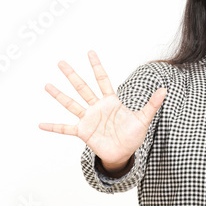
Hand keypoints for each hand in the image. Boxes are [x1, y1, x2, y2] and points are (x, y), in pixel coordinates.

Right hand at [38, 50, 166, 166]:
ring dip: (59, 95)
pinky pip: (65, 129)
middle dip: (72, 75)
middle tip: (61, 62)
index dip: (97, 66)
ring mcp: (88, 119)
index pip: (102, 80)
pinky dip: (53, 127)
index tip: (90, 52)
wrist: (124, 153)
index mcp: (111, 101)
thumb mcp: (143, 119)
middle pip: (83, 88)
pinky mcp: (83, 132)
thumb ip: (152, 104)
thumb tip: (165, 90)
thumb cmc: (133, 135)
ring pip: (72, 104)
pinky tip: (41, 125)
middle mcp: (97, 107)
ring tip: (47, 85)